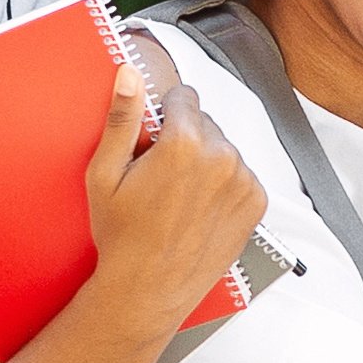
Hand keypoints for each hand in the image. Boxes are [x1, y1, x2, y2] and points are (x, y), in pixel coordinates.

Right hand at [80, 63, 266, 331]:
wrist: (149, 290)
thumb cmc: (121, 234)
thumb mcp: (105, 174)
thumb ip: (122, 118)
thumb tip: (129, 72)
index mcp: (185, 142)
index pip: (184, 96)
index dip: (164, 115)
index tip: (152, 140)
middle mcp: (223, 156)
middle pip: (205, 122)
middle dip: (184, 138)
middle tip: (159, 176)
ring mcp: (244, 180)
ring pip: (223, 148)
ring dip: (206, 161)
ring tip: (178, 196)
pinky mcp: (257, 201)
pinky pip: (240, 174)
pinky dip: (224, 184)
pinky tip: (199, 208)